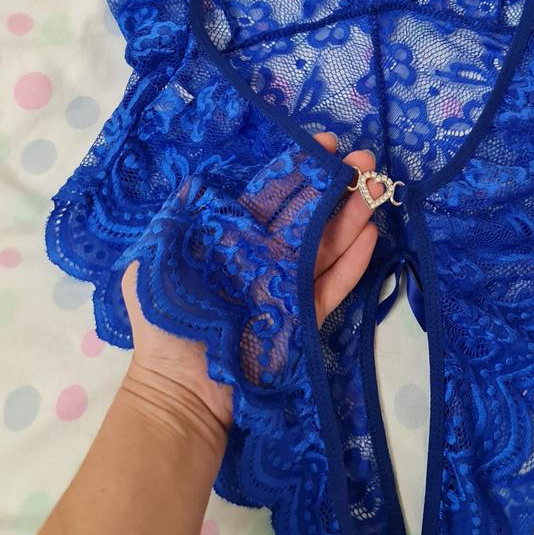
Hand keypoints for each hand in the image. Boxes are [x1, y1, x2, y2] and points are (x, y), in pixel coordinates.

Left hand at [120, 133, 381, 434]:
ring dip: (353, 216)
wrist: (180, 391)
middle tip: (367, 162)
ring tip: (378, 189)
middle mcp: (263, 255)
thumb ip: (178, 218)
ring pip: (326, 244)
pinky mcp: (305, 317)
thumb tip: (201, 175)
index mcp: (231, 237)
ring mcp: (287, 285)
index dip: (297, 167)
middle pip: (307, 214)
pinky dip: (353, 262)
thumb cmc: (166, 321)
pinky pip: (333, 285)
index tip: (323, 143)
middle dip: (337, 186)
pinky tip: (371, 234)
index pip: (270, 193)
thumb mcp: (153, 261)